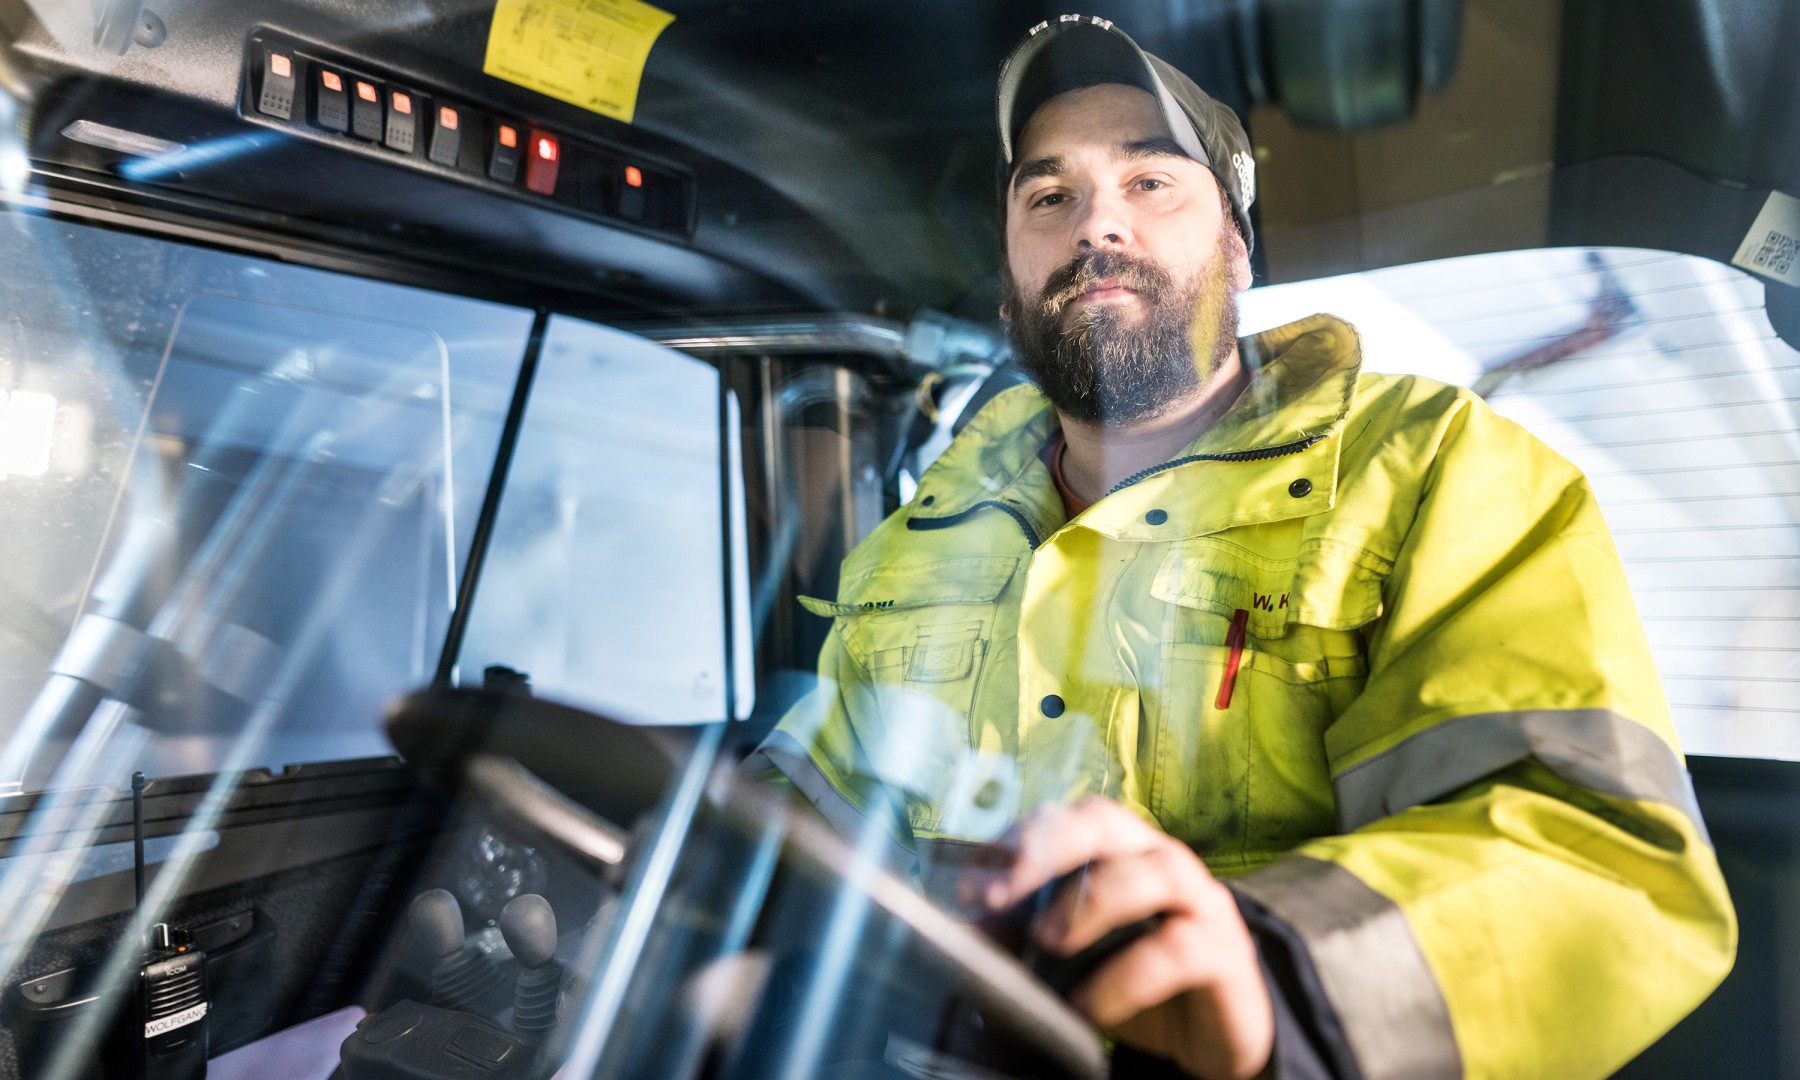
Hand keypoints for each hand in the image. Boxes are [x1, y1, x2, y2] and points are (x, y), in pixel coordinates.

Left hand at [961, 796, 1272, 1079]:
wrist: (1219, 1030)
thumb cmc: (1142, 979)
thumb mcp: (1081, 957)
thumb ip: (1032, 938)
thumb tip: (975, 934)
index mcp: (1121, 850)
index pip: (1064, 819)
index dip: (1015, 842)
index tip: (968, 884)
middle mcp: (1161, 858)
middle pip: (1105, 822)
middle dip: (1045, 849)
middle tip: (997, 896)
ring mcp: (1201, 900)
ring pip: (1152, 872)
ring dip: (1090, 902)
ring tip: (1046, 942)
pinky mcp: (1225, 952)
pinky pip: (1178, 949)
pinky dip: (1126, 976)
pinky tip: (1090, 1004)